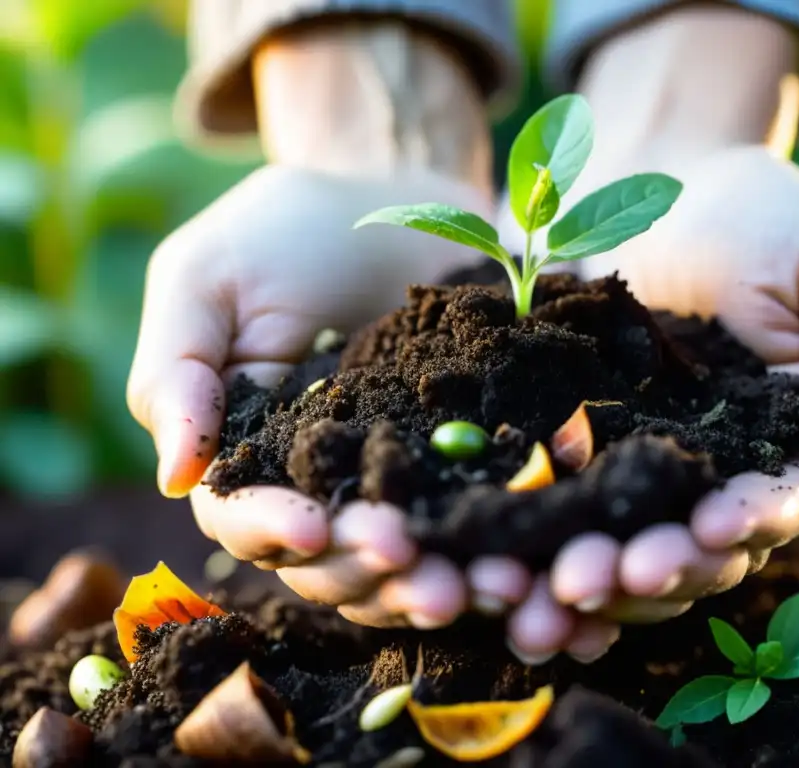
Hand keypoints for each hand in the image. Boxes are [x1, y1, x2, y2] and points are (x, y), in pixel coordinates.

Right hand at [127, 164, 493, 626]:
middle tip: (410, 565)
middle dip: (363, 571)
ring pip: (397, 561)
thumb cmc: (286, 231)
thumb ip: (176, 373)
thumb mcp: (206, 281)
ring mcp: (396, 478)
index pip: (242, 518)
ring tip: (471, 584)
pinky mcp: (462, 464)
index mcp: (247, 452)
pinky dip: (483, 552)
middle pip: (327, 561)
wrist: (396, 194)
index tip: (312, 526)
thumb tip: (176, 478)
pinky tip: (512, 566)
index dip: (271, 532)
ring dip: (427, 583)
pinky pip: (466, 523)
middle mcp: (319, 482)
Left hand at [497, 143, 798, 638]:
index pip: (776, 505)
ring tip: (551, 586)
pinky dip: (535, 541)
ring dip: (590, 576)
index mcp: (783, 444)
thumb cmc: (764, 213)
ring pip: (621, 543)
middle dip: (653, 569)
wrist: (658, 177)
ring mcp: (634, 465)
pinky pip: (555, 505)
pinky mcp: (571, 447)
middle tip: (602, 578)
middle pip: (691, 548)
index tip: (710, 529)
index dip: (746, 525)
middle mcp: (710, 473)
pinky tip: (505, 566)